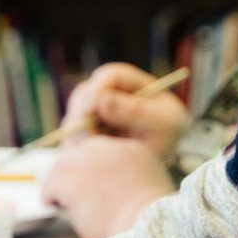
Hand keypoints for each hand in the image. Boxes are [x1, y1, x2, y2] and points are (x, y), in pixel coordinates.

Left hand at [41, 133, 176, 237]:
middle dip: (78, 173)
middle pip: (81, 152)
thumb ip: (130, 177)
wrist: (143, 226)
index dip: (97, 171)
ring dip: (64, 185)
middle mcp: (108, 146)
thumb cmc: (147, 218)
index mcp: (132, 148)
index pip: (104, 151)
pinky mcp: (66, 174)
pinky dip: (53, 199)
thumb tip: (111, 187)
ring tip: (73, 205)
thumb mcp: (147, 186)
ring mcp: (85, 158)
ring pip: (62, 167)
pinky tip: (66, 211)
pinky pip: (49, 186)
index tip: (99, 188)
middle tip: (82, 197)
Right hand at [64, 62, 190, 158]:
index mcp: (131, 83)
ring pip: (73, 117)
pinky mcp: (82, 134)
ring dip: (82, 134)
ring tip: (104, 151)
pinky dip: (79, 148)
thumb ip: (135, 111)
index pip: (109, 76)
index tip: (94, 109)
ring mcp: (92, 113)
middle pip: (84, 94)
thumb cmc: (166, 136)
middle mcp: (108, 94)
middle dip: (84, 113)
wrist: (159, 161)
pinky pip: (70, 138)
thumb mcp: (162, 123)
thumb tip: (102, 100)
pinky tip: (97, 158)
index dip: (99, 88)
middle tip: (91, 135)